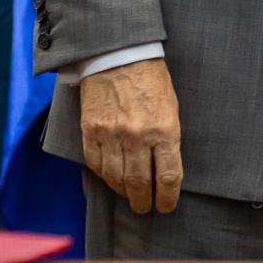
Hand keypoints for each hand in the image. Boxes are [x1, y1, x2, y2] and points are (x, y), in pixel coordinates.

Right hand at [81, 57, 183, 214]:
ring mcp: (111, 135)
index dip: (168, 197)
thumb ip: (168, 138)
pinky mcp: (90, 131)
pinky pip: (96, 164)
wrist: (119, 55)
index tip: (166, 205)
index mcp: (164, 129)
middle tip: (145, 207)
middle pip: (140, 183)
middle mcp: (137, 136)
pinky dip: (104, 176)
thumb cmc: (151, 80)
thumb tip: (164, 168)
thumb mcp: (171, 107)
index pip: (168, 176)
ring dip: (123, 193)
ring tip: (129, 196)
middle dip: (143, 201)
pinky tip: (111, 178)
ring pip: (116, 178)